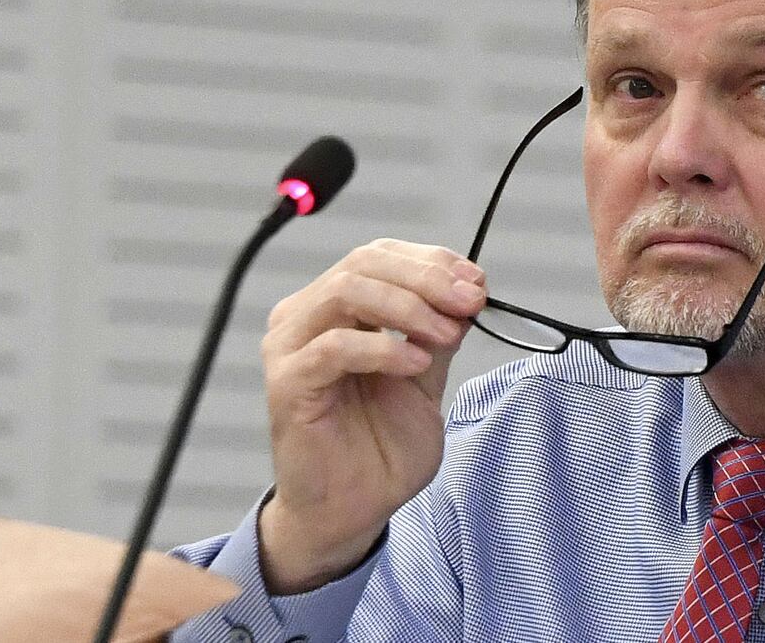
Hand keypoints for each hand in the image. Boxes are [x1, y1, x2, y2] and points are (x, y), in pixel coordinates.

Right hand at [255, 239, 485, 592]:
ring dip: (409, 307)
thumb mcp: (425, 377)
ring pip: (347, 292)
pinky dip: (384, 348)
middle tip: (470, 301)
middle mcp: (306, 317)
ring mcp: (290, 346)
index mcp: (336, 307)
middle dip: (428, 279)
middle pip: (365, 264)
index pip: (381, 256)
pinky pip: (333, 346)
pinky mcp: (286, 382)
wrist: (352, 509)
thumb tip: (468, 290)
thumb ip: (439, 331)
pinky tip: (417, 364)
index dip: (432, 262)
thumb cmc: (380, 447)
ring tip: (447, 335)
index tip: (477, 283)